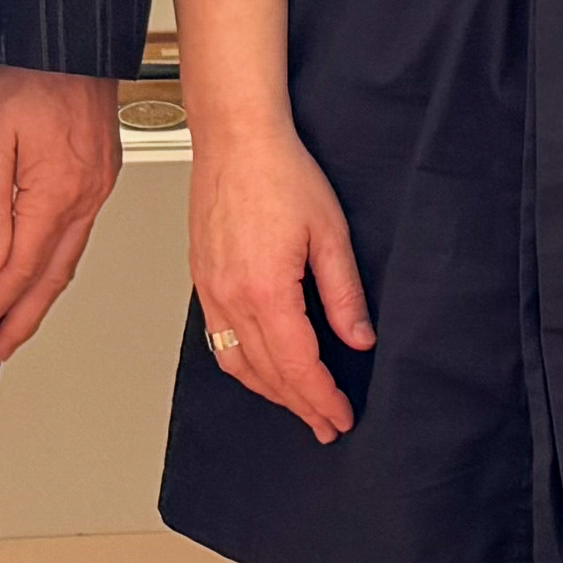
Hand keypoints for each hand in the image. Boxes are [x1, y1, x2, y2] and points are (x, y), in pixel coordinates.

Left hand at [0, 67, 121, 355]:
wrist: (63, 32)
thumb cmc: (26, 71)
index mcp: (57, 193)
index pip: (20, 269)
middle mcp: (85, 195)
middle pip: (52, 275)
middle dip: (23, 317)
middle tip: (0, 346)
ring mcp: (97, 184)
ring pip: (69, 257)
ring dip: (43, 295)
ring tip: (21, 320)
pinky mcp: (100, 169)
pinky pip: (80, 232)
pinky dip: (59, 262)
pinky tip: (48, 266)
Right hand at [189, 121, 372, 444]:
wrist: (236, 138)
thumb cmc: (280, 172)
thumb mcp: (331, 233)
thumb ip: (345, 293)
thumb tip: (359, 338)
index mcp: (266, 291)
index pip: (298, 366)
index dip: (322, 398)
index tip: (340, 417)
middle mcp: (231, 297)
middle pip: (268, 373)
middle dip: (300, 406)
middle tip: (325, 424)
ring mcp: (211, 291)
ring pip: (237, 364)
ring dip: (269, 392)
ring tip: (298, 405)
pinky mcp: (203, 279)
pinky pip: (217, 341)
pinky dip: (242, 366)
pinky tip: (261, 368)